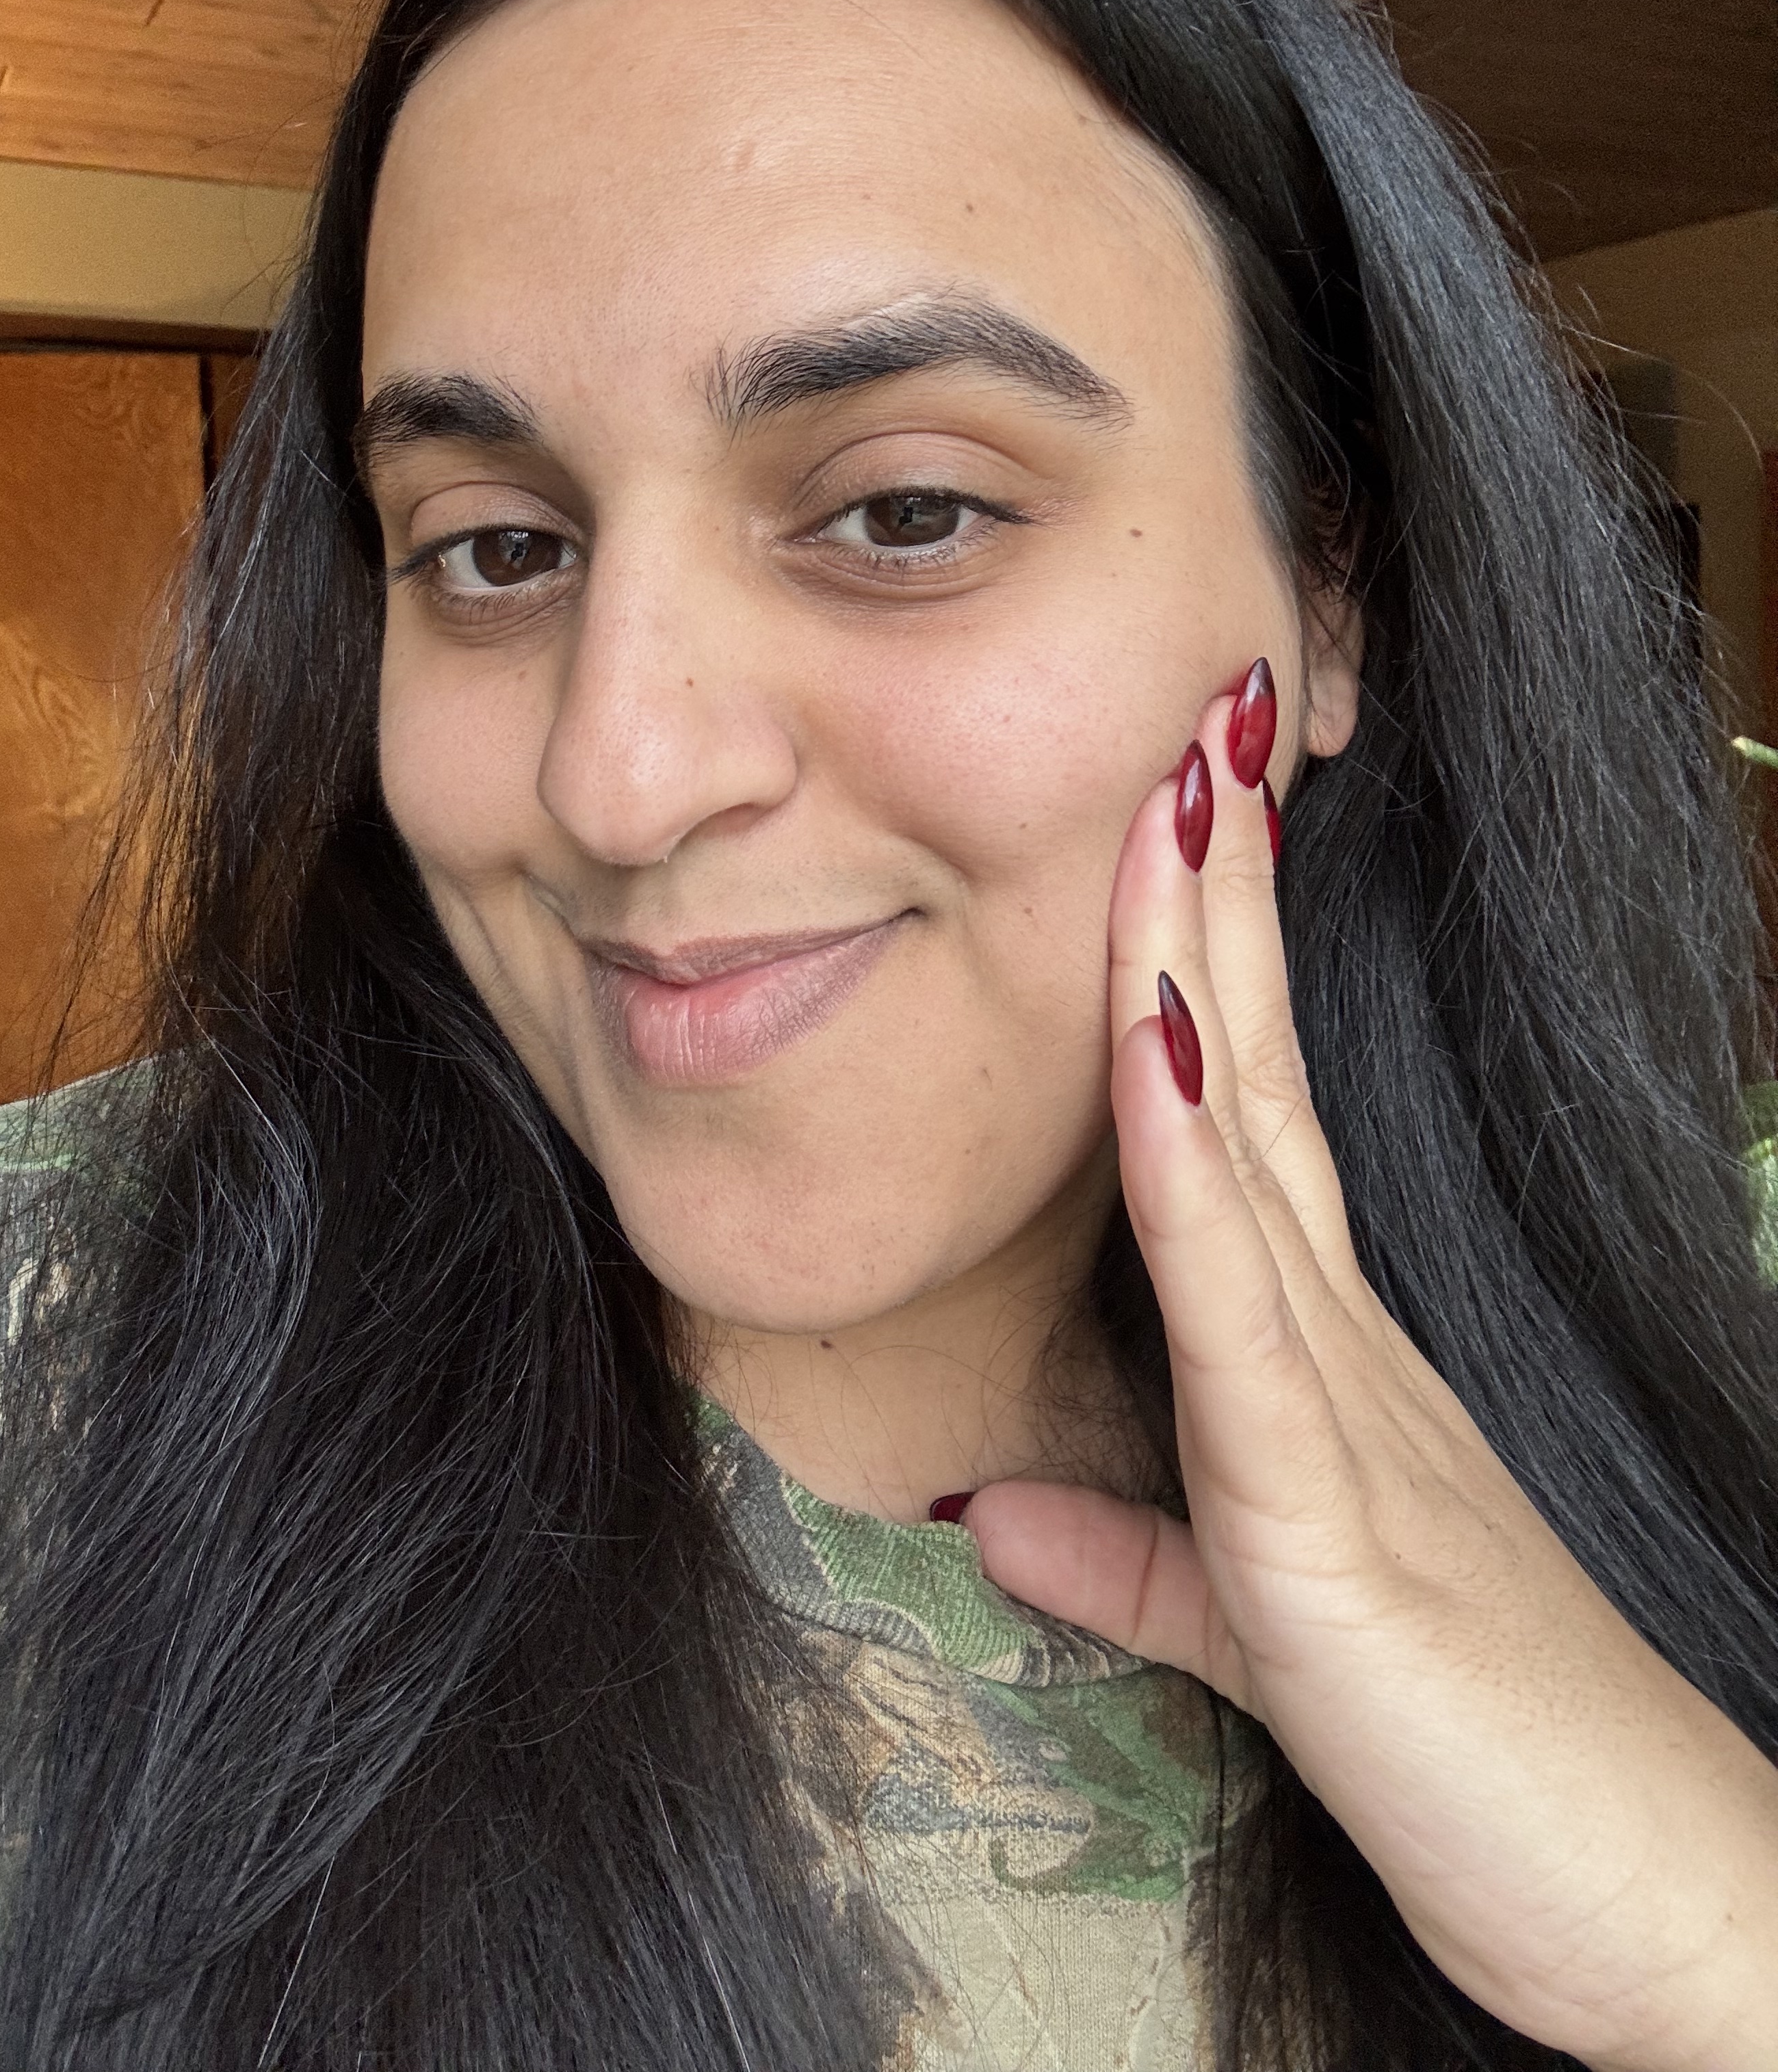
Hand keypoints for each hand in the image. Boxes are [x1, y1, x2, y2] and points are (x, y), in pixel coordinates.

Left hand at [962, 665, 1777, 2071]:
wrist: (1635, 1907)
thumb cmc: (1475, 1758)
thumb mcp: (1264, 1636)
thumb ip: (1133, 1566)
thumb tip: (988, 1516)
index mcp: (1322, 1361)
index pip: (1244, 1115)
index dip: (1205, 959)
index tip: (1175, 817)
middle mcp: (1342, 1344)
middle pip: (1250, 1072)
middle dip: (1212, 890)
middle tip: (1191, 716)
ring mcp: (1343, 1409)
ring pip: (1245, 1141)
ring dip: (1198, 958)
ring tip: (1175, 791)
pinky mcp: (1329, 1512)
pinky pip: (1239, 1305)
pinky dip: (1184, 1163)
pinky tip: (1152, 1038)